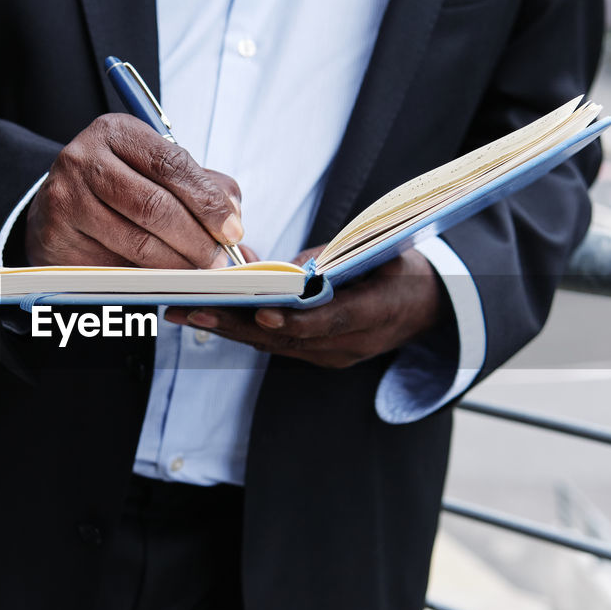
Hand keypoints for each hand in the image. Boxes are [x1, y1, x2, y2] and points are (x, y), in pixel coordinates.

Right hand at [26, 114, 243, 268]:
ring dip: (177, 264)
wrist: (58, 205)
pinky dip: (146, 278)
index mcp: (116, 132)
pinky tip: (163, 279)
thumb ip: (200, 185)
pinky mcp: (58, 237)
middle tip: (218, 260)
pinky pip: (114, 266)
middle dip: (196, 239)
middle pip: (154, 206)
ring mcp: (66, 198)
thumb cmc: (117, 186)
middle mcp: (84, 159)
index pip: (171, 164)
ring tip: (198, 272)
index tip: (232, 230)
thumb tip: (235, 217)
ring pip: (136, 242)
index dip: (207, 201)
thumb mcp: (154, 170)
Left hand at [165, 245, 443, 368]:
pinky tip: (206, 312)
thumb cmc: (401, 267)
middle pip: (286, 338)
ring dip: (226, 327)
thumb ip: (333, 259)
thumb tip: (285, 266)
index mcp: (376, 314)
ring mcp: (331, 356)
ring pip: (272, 345)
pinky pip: (274, 344)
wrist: (428, 306)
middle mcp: (349, 345)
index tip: (263, 313)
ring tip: (182, 309)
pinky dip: (241, 328)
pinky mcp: (316, 356)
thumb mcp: (381, 252)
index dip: (295, 320)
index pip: (331, 321)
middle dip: (235, 323)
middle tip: (191, 307)